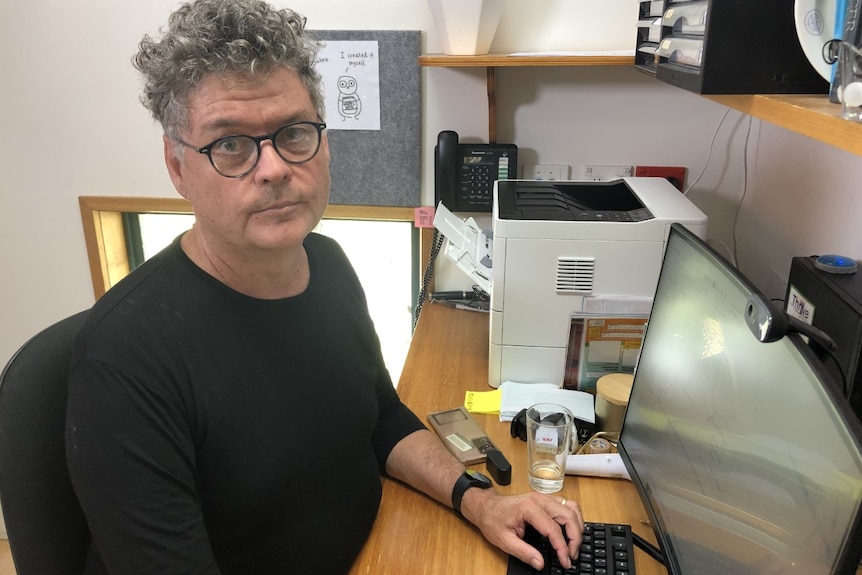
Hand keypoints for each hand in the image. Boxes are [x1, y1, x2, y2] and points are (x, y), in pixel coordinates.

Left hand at [460, 489, 583, 570]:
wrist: (486, 505)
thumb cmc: (493, 520)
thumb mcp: (504, 540)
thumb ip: (523, 553)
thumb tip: (540, 563)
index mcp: (529, 508)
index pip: (554, 529)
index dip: (562, 548)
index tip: (565, 561)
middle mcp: (540, 499)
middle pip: (568, 516)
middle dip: (575, 538)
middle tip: (572, 555)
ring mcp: (544, 497)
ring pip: (571, 507)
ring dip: (577, 526)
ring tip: (574, 544)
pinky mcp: (546, 499)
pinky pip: (567, 504)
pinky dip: (574, 517)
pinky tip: (572, 530)